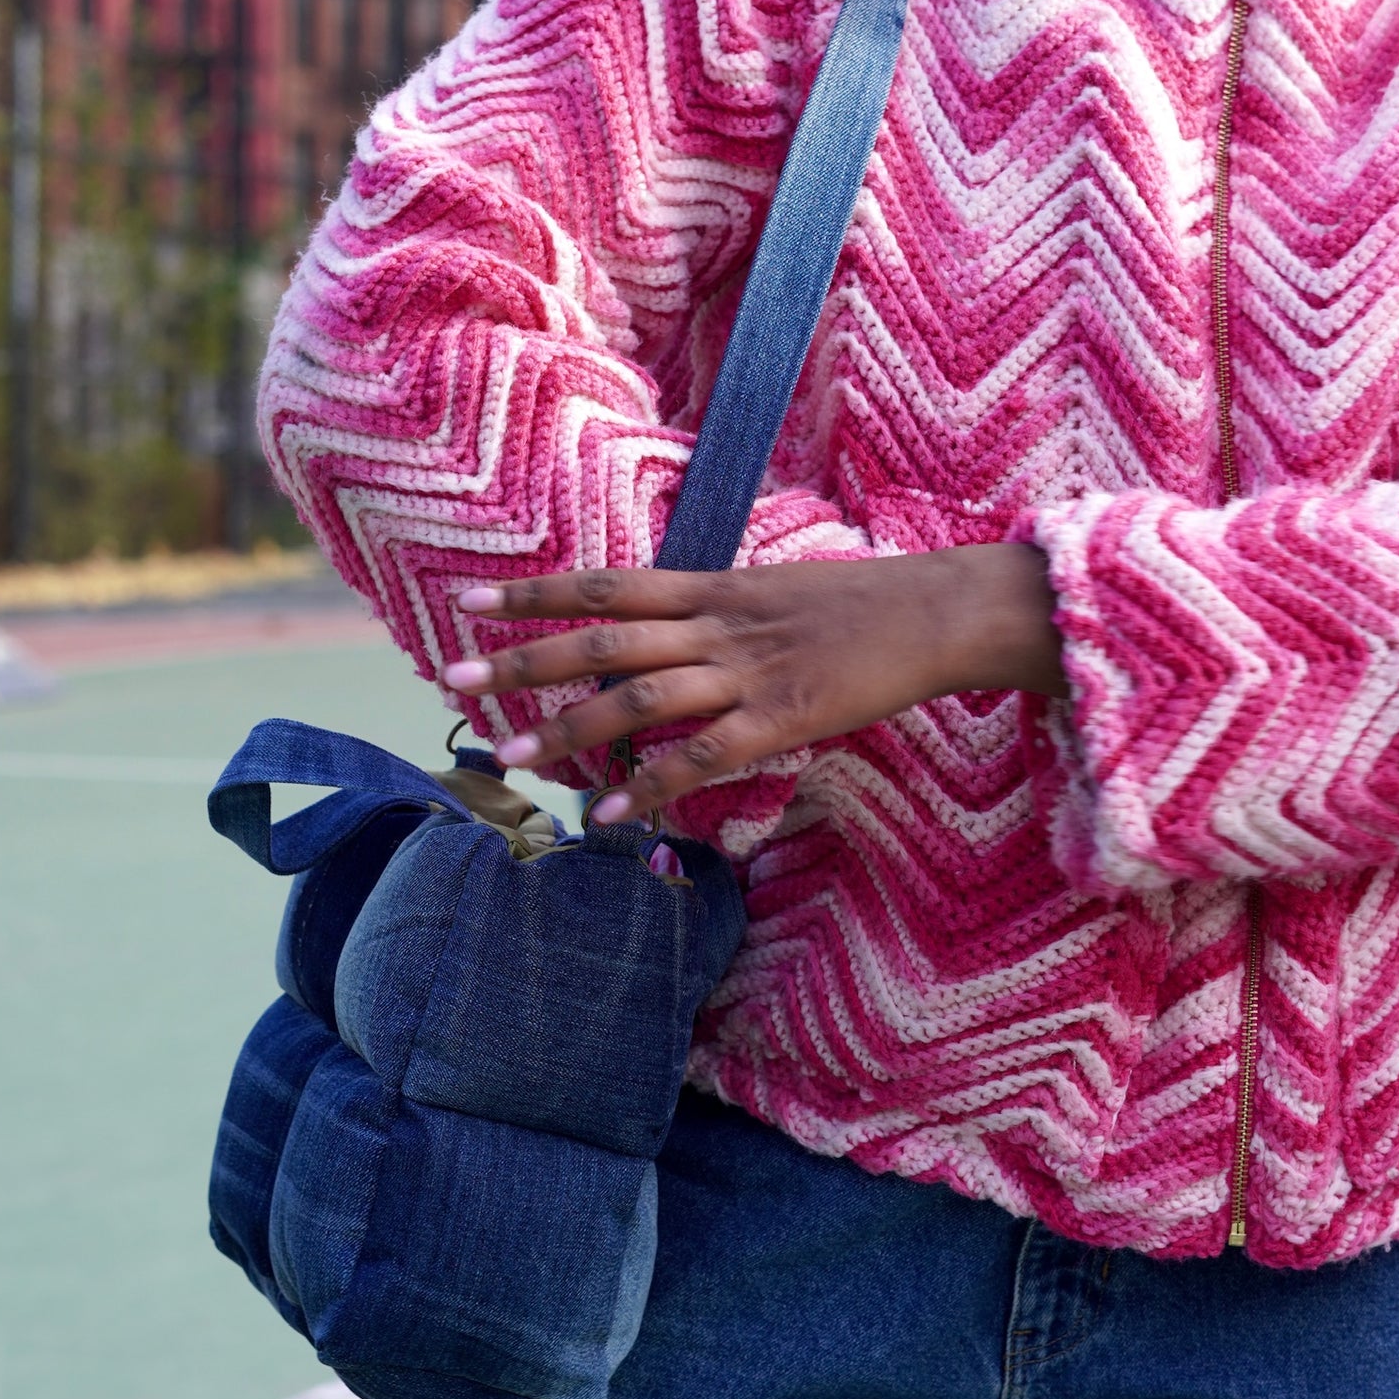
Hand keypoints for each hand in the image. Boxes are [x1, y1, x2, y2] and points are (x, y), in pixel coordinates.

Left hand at [444, 544, 1065, 822]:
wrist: (942, 610)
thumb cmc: (865, 604)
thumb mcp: (776, 590)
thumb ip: (716, 612)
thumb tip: (664, 633)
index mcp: (714, 587)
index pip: (605, 584)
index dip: (533, 593)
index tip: (466, 599)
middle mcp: (718, 623)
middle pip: (603, 638)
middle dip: (525, 660)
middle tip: (456, 678)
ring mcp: (749, 671)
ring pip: (640, 696)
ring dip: (571, 728)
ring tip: (511, 755)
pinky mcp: (785, 718)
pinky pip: (704, 756)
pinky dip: (653, 786)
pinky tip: (610, 815)